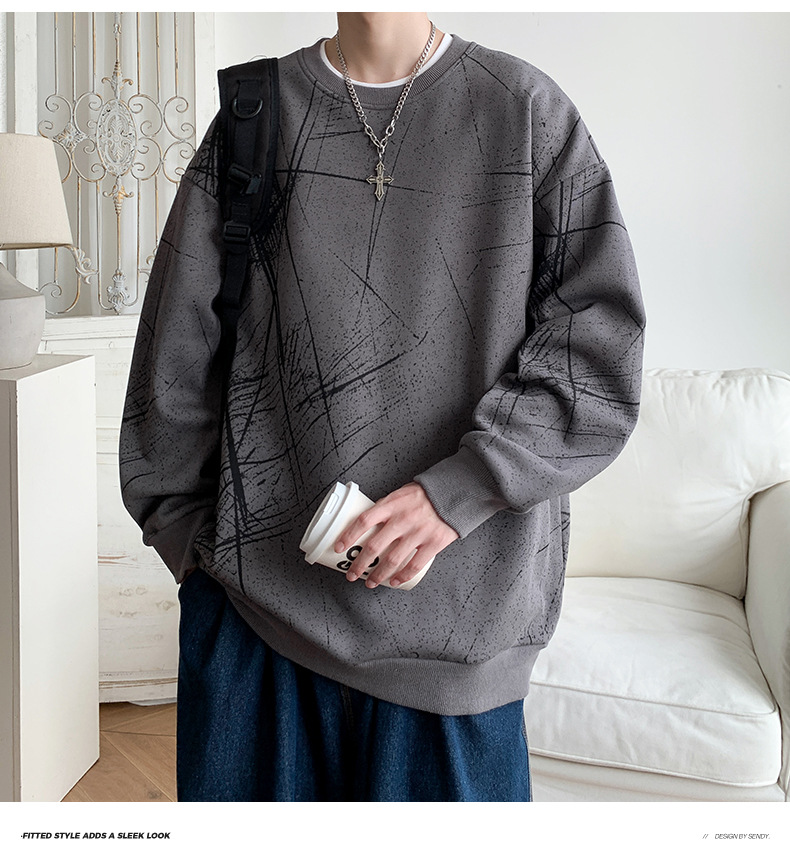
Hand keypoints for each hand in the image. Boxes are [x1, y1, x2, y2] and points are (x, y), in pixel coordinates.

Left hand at [334, 482, 458, 588]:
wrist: (455, 493)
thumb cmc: (425, 494)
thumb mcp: (401, 493)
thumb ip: (386, 507)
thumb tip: (366, 524)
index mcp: (392, 504)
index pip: (364, 520)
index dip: (348, 535)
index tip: (338, 548)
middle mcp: (403, 519)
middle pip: (374, 546)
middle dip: (360, 564)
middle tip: (352, 574)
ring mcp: (418, 533)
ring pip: (392, 560)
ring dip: (378, 575)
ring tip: (370, 582)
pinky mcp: (433, 543)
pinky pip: (414, 565)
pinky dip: (402, 576)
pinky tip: (394, 582)